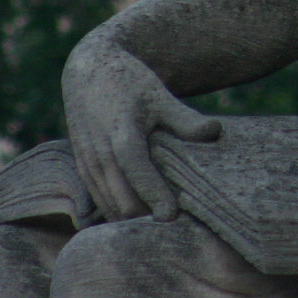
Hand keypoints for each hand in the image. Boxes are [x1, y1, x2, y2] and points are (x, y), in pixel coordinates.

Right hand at [62, 37, 220, 221]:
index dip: (155, 198)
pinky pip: (99, 199)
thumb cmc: (128, 81)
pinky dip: (116, 210)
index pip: (138, 175)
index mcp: (122, 135)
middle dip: (144, 218)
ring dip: (129, 219)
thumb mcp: (159, 94)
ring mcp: (88, 163)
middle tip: (174, 228)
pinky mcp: (82, 167)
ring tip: (159, 228)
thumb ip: (185, 119)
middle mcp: (100, 154)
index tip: (172, 217)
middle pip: (121, 200)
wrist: (88, 69)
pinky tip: (138, 217)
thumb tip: (215, 133)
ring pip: (108, 205)